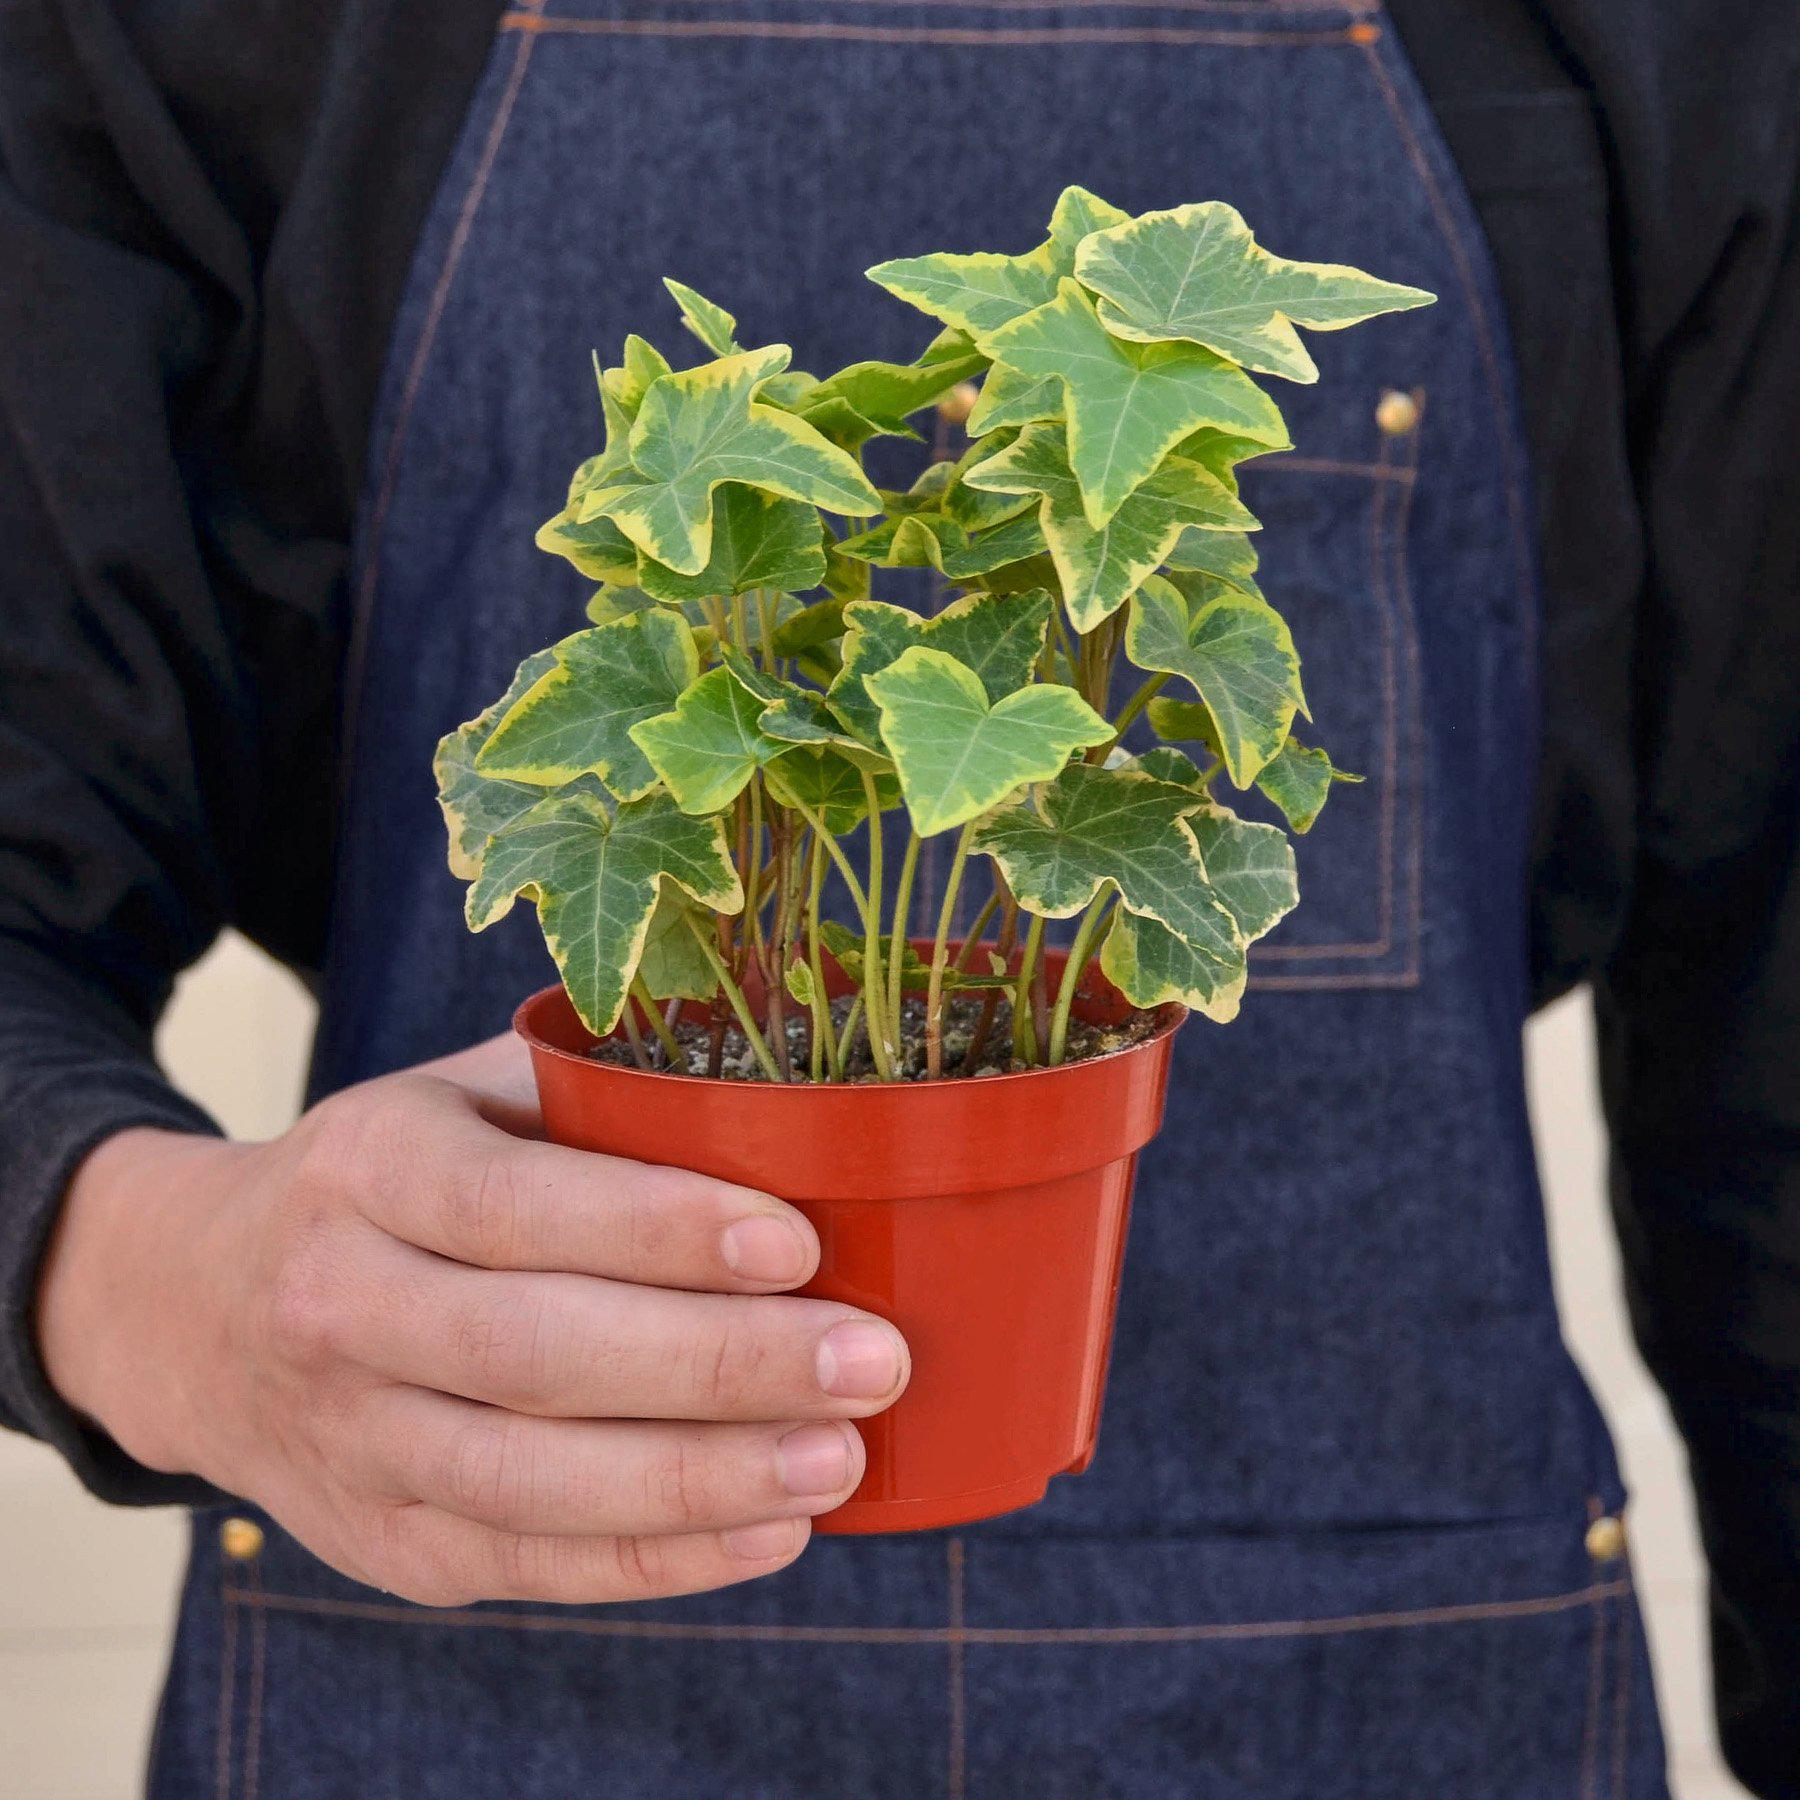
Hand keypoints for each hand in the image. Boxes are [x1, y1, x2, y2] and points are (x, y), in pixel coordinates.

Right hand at [36, 1034, 907, 1606]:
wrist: (199, 1308)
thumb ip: (594, 1093)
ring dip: (703, 1478)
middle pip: (534, 1352)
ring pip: (532, 1478)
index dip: (659, 1228)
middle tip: (869, 1360)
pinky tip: (770, 1531)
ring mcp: (350, 1440)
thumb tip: (792, 1107)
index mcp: (368, 1167)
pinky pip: (528, 1561)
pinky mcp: (381, 1541)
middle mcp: (338, 1305)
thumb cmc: (390, 1179)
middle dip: (719, 1363)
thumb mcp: (459, 1096)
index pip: (516, 1204)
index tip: (799, 1244)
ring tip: (838, 1457)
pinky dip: (657, 1559)